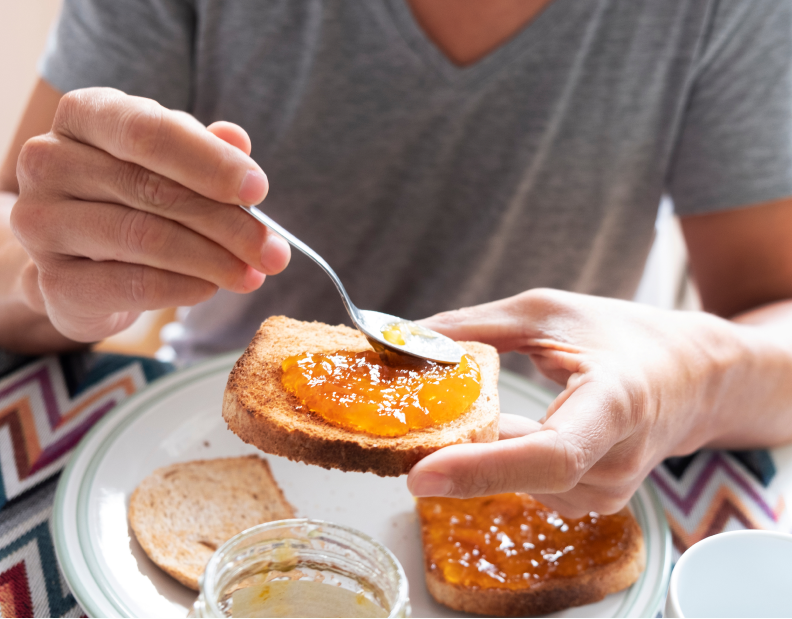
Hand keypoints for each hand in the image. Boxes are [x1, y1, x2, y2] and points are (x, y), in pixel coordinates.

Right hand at [10, 87, 289, 341]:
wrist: (83, 263)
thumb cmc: (135, 199)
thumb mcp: (172, 165)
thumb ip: (206, 151)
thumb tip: (238, 140)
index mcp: (85, 116)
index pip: (149, 131)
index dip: (210, 162)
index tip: (259, 190)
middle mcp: (50, 161)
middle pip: (154, 190)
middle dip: (228, 224)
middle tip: (274, 252)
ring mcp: (42, 222)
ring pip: (144, 238)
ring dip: (213, 261)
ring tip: (252, 275)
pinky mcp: (53, 281)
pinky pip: (129, 284)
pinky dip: (181, 289)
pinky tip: (210, 288)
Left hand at [407, 288, 741, 516]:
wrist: (689, 377)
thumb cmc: (622, 335)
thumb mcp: (549, 312)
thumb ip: (477, 326)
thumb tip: (408, 339)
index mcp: (615, 403)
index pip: (551, 454)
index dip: (482, 468)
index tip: (420, 474)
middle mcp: (616, 462)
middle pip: (520, 472)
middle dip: (455, 452)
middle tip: (399, 428)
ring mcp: (607, 491)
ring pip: (513, 478)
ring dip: (474, 452)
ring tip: (459, 414)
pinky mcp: (591, 501)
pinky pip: (524, 483)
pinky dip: (495, 458)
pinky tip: (492, 430)